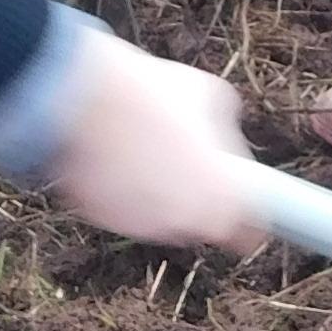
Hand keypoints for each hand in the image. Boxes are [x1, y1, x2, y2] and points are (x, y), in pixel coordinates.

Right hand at [41, 34, 265, 250]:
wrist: (82, 98)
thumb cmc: (152, 95)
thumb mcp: (209, 95)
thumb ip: (224, 126)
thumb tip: (217, 133)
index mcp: (224, 200)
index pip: (249, 235)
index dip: (247, 217)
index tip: (237, 199)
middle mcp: (186, 224)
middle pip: (200, 223)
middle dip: (195, 197)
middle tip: (182, 159)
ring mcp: (142, 226)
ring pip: (159, 217)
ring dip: (157, 194)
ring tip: (143, 147)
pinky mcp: (103, 219)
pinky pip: (120, 208)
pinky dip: (121, 191)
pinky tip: (115, 154)